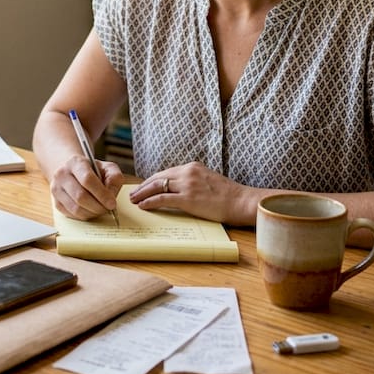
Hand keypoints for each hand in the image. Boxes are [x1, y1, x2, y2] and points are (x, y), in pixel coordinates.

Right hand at [50, 154, 124, 220]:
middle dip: (98, 206)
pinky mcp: (56, 202)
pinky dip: (84, 216)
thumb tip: (111, 195)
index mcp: (75, 162)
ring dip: (92, 213)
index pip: (87, 179)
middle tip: (107, 209)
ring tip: (100, 209)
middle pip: (80, 196)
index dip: (101, 194)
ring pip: (76, 208)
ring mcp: (56, 189)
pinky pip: (72, 215)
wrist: (74, 173)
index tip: (112, 203)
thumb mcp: (107, 168)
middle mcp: (62, 174)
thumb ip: (114, 178)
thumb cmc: (93, 171)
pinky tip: (91, 210)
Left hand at [128, 162, 250, 223]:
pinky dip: (150, 202)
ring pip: (157, 187)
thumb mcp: (208, 180)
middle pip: (158, 178)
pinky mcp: (188, 198)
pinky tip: (143, 206)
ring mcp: (187, 184)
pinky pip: (163, 199)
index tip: (143, 186)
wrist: (241, 201)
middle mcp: (188, 172)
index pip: (165, 173)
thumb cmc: (227, 195)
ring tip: (133, 200)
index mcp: (192, 167)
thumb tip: (180, 189)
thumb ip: (193, 181)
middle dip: (143, 186)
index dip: (152, 180)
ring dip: (142, 194)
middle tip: (132, 193)